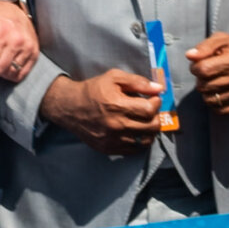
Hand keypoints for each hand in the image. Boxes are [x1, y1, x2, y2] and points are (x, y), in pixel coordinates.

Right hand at [39, 67, 166, 154]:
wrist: (69, 107)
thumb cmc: (93, 90)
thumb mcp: (113, 77)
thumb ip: (137, 82)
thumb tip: (159, 89)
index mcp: (117, 105)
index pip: (150, 109)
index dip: (156, 103)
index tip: (153, 99)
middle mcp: (116, 125)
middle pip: (151, 127)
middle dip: (156, 117)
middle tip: (149, 111)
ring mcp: (112, 139)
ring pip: (145, 140)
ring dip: (149, 131)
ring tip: (144, 122)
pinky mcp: (109, 149)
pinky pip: (134, 150)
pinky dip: (139, 142)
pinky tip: (135, 132)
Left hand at [185, 34, 228, 114]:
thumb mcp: (223, 39)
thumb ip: (204, 46)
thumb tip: (190, 56)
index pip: (203, 70)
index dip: (195, 67)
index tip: (199, 65)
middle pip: (204, 86)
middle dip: (200, 79)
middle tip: (208, 73)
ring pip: (209, 99)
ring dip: (207, 91)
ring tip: (214, 81)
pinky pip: (219, 110)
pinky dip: (215, 102)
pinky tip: (220, 91)